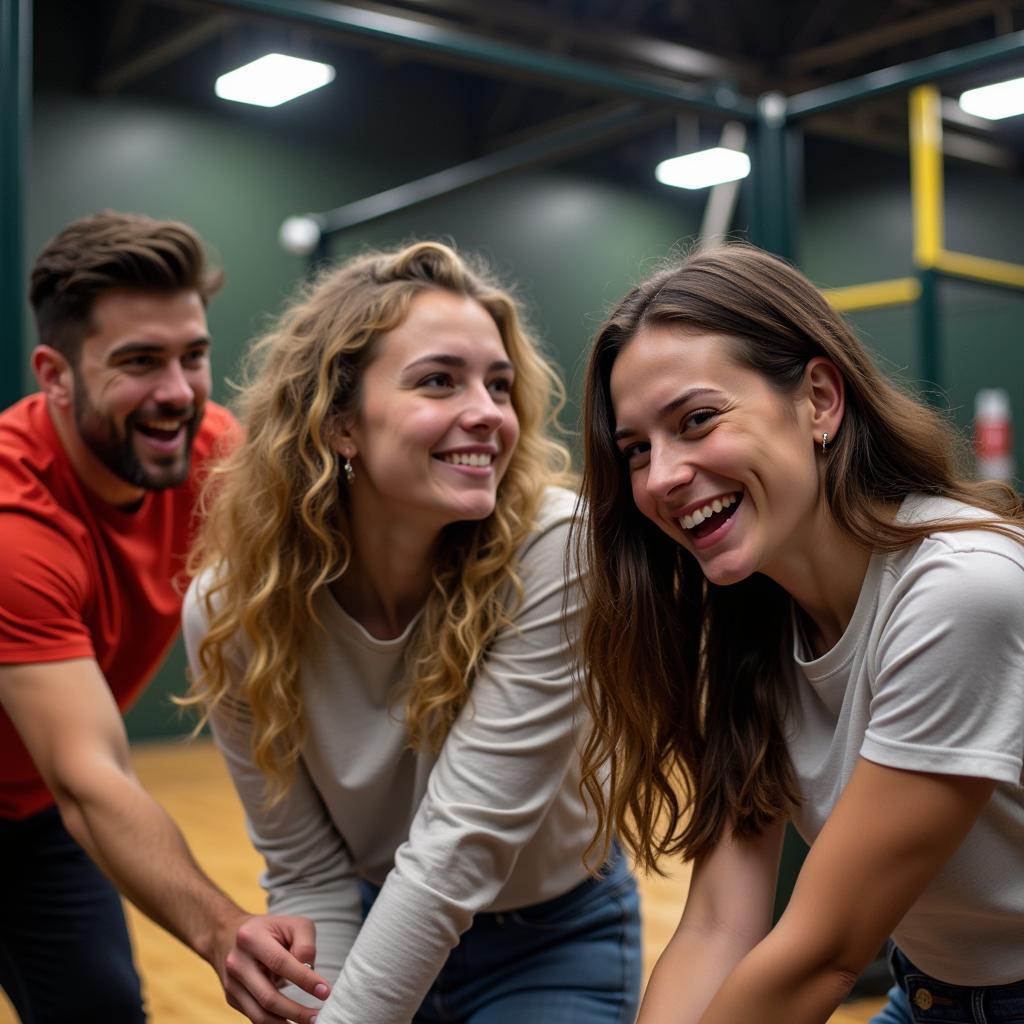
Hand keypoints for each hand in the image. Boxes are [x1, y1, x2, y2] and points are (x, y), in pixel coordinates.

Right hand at [215, 912, 331, 1023]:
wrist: (229, 935)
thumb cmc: (270, 930)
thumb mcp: (293, 924)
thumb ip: (305, 945)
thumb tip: (310, 973)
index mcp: (251, 937)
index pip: (281, 963)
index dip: (304, 979)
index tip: (325, 991)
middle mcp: (237, 962)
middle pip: (268, 996)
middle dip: (296, 1011)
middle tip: (318, 1017)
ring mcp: (231, 983)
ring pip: (259, 1014)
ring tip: (308, 1023)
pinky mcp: (231, 998)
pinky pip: (255, 1017)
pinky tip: (291, 1022)